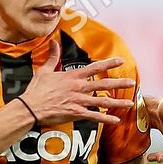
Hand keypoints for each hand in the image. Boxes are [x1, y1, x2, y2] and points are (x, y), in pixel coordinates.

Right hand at [19, 40, 138, 127]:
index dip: (109, 63)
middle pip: (104, 85)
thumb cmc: (37, 90)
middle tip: (131, 83)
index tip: (120, 60)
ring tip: (130, 103)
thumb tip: (54, 43)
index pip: (95, 67)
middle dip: (119, 83)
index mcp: (73, 76)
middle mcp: (79, 87)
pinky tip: (116, 120)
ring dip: (118, 103)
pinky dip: (106, 119)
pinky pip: (94, 116)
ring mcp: (79, 101)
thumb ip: (52, 57)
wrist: (31, 107)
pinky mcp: (76, 113)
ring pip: (103, 102)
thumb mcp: (44, 70)